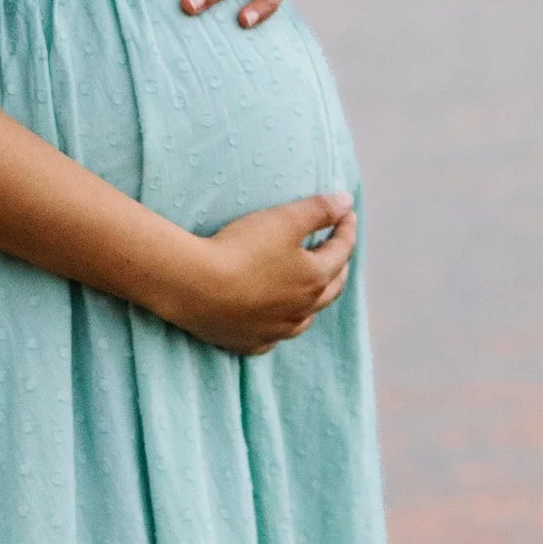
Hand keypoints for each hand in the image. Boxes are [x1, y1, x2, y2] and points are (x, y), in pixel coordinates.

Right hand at [167, 193, 355, 357]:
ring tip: (313, 288)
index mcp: (315, 279)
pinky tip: (274, 321)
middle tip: (337, 250)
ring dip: (314, 300)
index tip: (346, 212)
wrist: (194, 287)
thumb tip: (347, 201)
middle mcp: (302, 310)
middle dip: (338, 265)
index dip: (345, 228)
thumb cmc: (241, 249)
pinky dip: (280, 325)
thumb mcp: (283, 220)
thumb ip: (319, 209)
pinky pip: (273, 337)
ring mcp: (276, 330)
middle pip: (331, 287)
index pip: (341, 250)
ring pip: (305, 317)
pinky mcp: (249, 342)